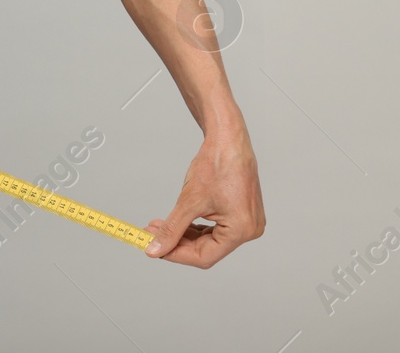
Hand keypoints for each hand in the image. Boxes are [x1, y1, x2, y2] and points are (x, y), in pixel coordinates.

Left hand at [144, 126, 264, 266]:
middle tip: (150, 235)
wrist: (228, 142)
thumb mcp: (189, 201)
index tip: (154, 249)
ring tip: (157, 226)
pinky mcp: (239, 214)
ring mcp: (246, 223)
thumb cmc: (216, 166)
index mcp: (241, 230)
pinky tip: (175, 223)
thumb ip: (172, 229)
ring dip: (183, 235)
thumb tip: (155, 249)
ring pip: (209, 240)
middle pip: (206, 249)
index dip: (176, 254)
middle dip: (177, 243)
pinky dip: (194, 228)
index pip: (204, 257)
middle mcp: (249, 230)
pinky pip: (214, 229)